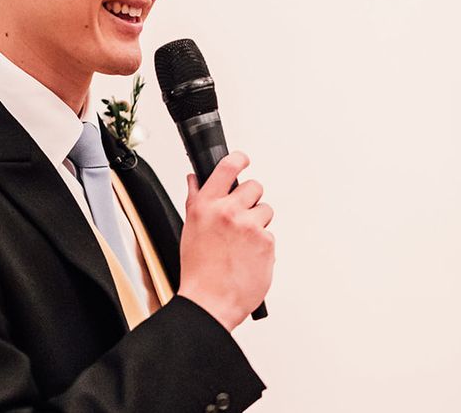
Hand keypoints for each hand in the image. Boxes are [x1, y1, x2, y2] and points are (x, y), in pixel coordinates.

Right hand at [177, 151, 274, 330]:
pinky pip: (270, 234)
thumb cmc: (198, 268)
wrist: (209, 301)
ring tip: (244, 241)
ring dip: (259, 222)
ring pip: (265, 210)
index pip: (227, 167)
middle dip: (251, 199)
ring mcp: (249, 226)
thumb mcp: (190, 227)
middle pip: (254, 187)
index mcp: (206, 204)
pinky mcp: (266, 242)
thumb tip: (194, 179)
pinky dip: (262, 244)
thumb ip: (196, 199)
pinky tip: (248, 256)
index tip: (244, 160)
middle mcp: (228, 211)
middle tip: (242, 217)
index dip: (239, 159)